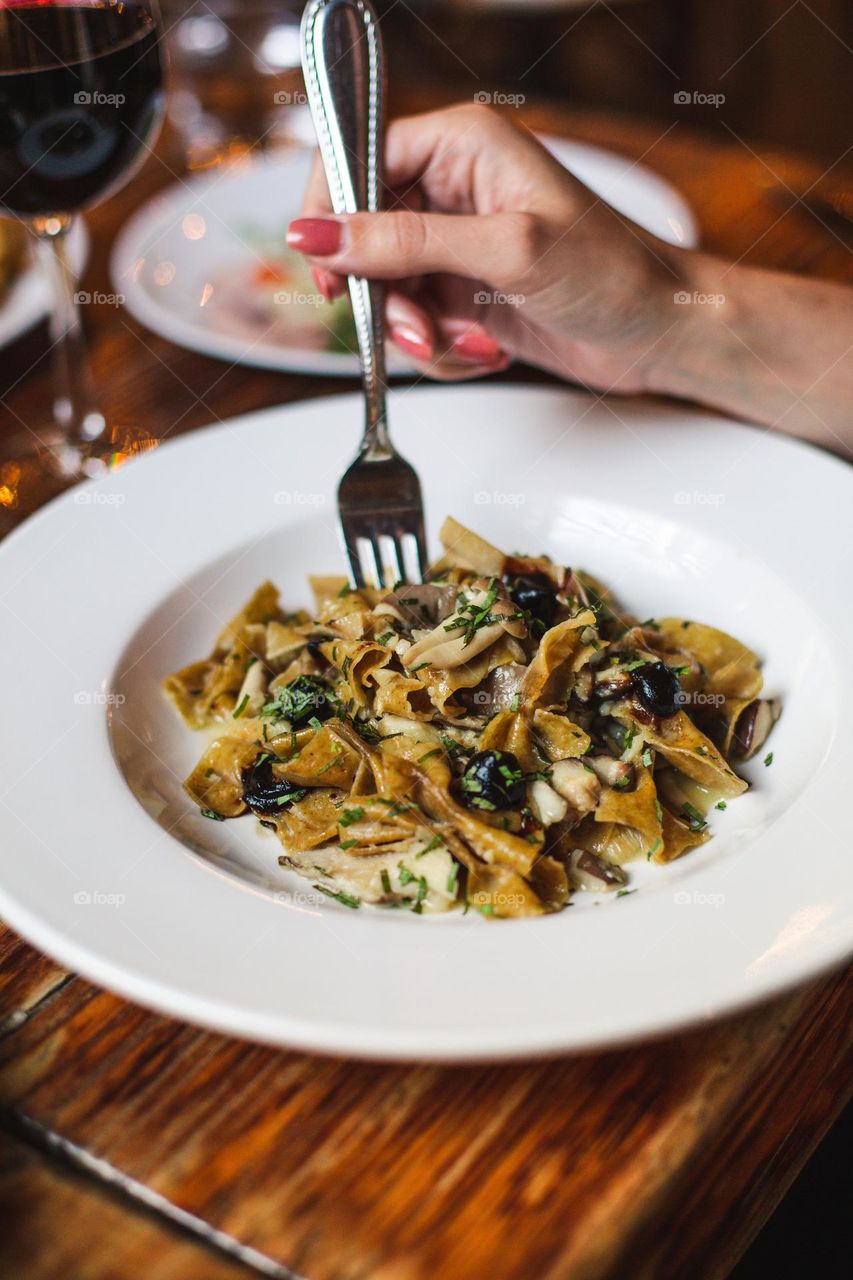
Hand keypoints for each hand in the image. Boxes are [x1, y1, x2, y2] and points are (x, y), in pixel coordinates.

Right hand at [287, 103, 680, 389]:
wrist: (659, 332)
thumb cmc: (610, 271)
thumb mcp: (505, 251)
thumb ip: (405, 242)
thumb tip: (317, 236)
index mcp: (460, 145)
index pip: (357, 158)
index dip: (331, 215)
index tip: (326, 272)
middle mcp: (451, 188)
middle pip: (363, 235)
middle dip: (384, 294)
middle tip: (416, 328)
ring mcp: (455, 245)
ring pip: (386, 290)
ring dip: (415, 331)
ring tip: (468, 342)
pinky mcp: (462, 293)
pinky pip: (414, 324)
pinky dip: (439, 349)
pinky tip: (485, 349)